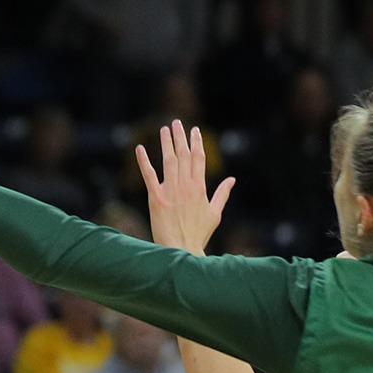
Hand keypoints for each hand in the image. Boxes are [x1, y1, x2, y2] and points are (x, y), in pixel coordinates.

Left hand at [135, 120, 234, 254]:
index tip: (194, 131)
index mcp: (200, 187)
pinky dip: (144, 161)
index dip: (196, 143)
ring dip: (166, 143)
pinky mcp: (156, 198)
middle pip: (183, 155)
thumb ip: (222, 194)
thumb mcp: (215, 213)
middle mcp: (186, 185)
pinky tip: (140, 148)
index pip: (198, 159)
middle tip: (176, 122)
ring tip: (164, 129)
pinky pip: (149, 175)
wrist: (183, 250)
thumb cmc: (199, 234)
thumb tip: (232, 180)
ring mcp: (171, 191)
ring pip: (168, 160)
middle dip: (181, 137)